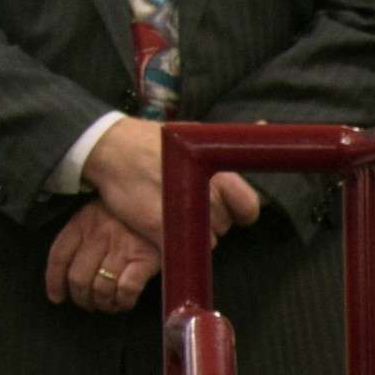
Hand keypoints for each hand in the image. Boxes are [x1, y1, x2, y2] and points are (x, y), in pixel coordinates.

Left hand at [45, 200, 160, 312]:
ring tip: (106, 304)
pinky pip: (126, 290)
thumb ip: (81, 237)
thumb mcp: (97, 215)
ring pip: (101, 288)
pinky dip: (122, 302)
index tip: (57, 297)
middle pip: (78, 278)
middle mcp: (99, 235)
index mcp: (82, 222)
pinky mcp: (145, 259)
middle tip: (88, 303)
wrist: (163, 204)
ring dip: (102, 303)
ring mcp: (122, 247)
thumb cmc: (125, 215)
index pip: (59, 255)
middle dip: (81, 298)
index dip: (54, 281)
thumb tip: (66, 274)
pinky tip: (123, 302)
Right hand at [83, 117, 261, 247]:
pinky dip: (174, 241)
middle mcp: (205, 193)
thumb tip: (266, 126)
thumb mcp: (192, 134)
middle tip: (185, 201)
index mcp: (217, 171)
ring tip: (170, 209)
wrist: (108, 148)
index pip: (249, 207)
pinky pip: (182, 249)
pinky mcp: (161, 229)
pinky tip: (160, 224)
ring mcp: (184, 214)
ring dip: (192, 231)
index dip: (240, 210)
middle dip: (210, 218)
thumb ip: (225, 143)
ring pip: (206, 239)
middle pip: (224, 224)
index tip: (225, 205)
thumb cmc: (150, 140)